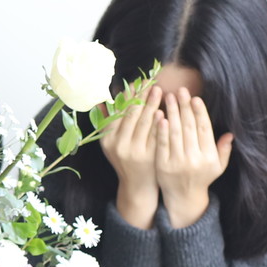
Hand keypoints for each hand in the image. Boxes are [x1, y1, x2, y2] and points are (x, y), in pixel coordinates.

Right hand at [100, 83, 161, 227]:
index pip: (118, 112)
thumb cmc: (126, 159)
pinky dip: (160, 121)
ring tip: (160, 90)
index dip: (127, 96)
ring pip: (144, 122)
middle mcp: (118, 145)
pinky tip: (165, 110)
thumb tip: (101, 100)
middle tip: (150, 81)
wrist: (137, 185)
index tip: (136, 82)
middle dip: (141, 96)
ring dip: (152, 104)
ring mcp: (134, 151)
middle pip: (131, 115)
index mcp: (107, 140)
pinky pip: (156, 134)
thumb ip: (106, 122)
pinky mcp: (149, 156)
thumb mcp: (111, 143)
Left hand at [154, 90, 232, 228]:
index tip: (195, 98)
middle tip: (180, 90)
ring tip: (168, 97)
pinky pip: (162, 144)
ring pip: (175, 133)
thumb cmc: (201, 177)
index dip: (200, 112)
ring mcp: (178, 162)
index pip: (204, 129)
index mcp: (209, 156)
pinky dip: (161, 130)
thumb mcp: (218, 166)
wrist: (183, 197)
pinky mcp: (163, 165)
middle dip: (185, 107)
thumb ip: (223, 150)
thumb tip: (230, 133)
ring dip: (172, 113)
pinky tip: (159, 116)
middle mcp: (194, 158)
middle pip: (189, 127)